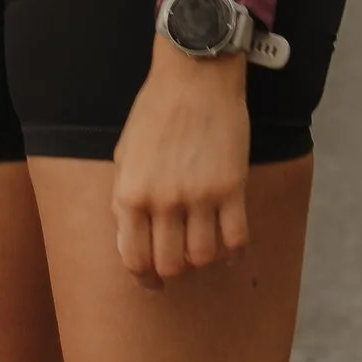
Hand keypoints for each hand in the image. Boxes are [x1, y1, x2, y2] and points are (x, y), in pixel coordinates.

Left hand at [110, 40, 250, 287]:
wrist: (194, 77)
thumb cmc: (155, 112)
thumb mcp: (125, 155)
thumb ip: (125, 198)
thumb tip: (131, 238)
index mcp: (130, 193)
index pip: (134, 258)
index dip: (142, 279)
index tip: (151, 283)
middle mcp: (163, 201)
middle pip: (169, 265)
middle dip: (172, 274)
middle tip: (178, 268)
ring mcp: (199, 196)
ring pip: (203, 257)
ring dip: (202, 262)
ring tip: (202, 251)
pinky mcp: (232, 188)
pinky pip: (236, 239)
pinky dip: (233, 253)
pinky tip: (230, 250)